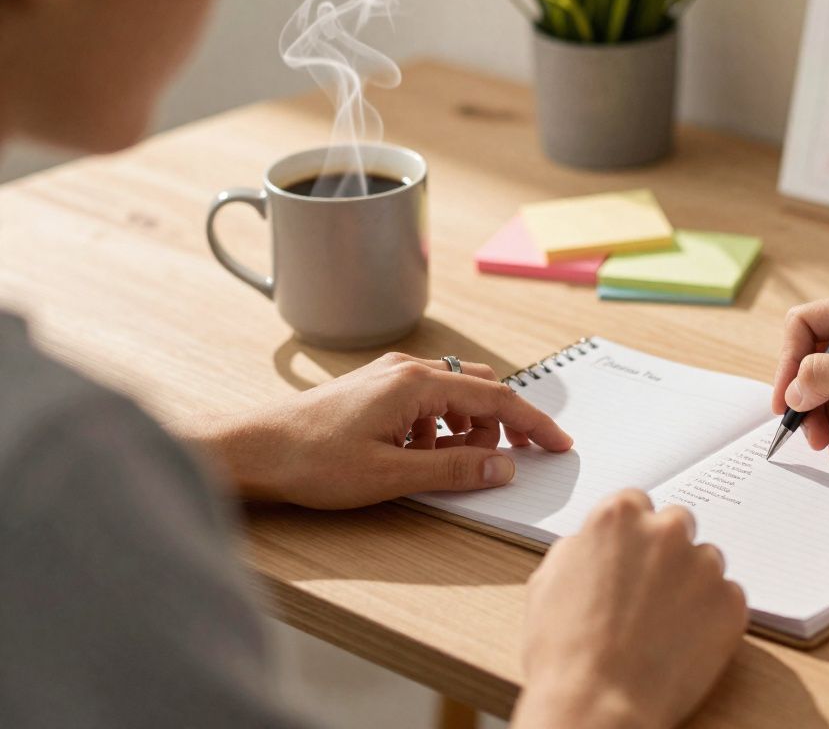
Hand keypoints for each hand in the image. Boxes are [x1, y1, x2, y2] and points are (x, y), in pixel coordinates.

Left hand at [171, 352, 572, 508]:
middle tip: (508, 461)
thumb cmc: (313, 461)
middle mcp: (408, 370)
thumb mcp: (391, 475)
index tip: (558, 444)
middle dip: (502, 426)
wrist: (254, 450)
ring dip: (467, 429)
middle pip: (480, 390)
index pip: (497, 400)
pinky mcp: (376, 389)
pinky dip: (441, 427)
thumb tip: (503, 467)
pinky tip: (422, 456)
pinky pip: (428, 402)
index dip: (533, 425)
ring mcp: (390, 377)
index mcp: (418, 384)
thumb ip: (454, 469)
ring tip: (452, 465)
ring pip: (454, 396)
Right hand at [513, 491, 747, 728]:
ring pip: (706, 561)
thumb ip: (580, 548)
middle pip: (676, 525)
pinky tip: (683, 643)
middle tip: (648, 593)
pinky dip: (711, 616)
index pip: (636, 504)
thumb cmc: (563, 651)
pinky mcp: (731, 603)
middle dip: (665, 552)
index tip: (629, 557)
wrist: (597, 705)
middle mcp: (666, 531)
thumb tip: (594, 544)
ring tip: (664, 626)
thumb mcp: (547, 582)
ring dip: (691, 582)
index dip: (631, 536)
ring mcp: (704, 565)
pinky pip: (726, 598)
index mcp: (618, 516)